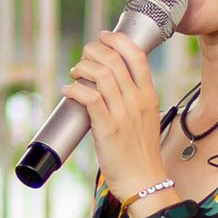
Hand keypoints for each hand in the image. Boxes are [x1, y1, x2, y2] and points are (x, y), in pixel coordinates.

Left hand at [65, 29, 166, 206]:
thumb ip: (133, 99)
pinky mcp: (107, 127)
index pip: (136, 55)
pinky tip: (69, 90)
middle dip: (93, 51)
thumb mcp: (146, 118)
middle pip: (114, 60)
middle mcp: (137, 100)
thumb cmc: (141, 152)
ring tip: (75, 74)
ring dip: (82, 68)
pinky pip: (89, 97)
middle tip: (83, 57)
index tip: (104, 37)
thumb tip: (109, 85)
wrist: (144, 180)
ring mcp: (122, 113)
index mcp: (148, 95)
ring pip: (100, 74)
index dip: (118, 40)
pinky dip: (75, 88)